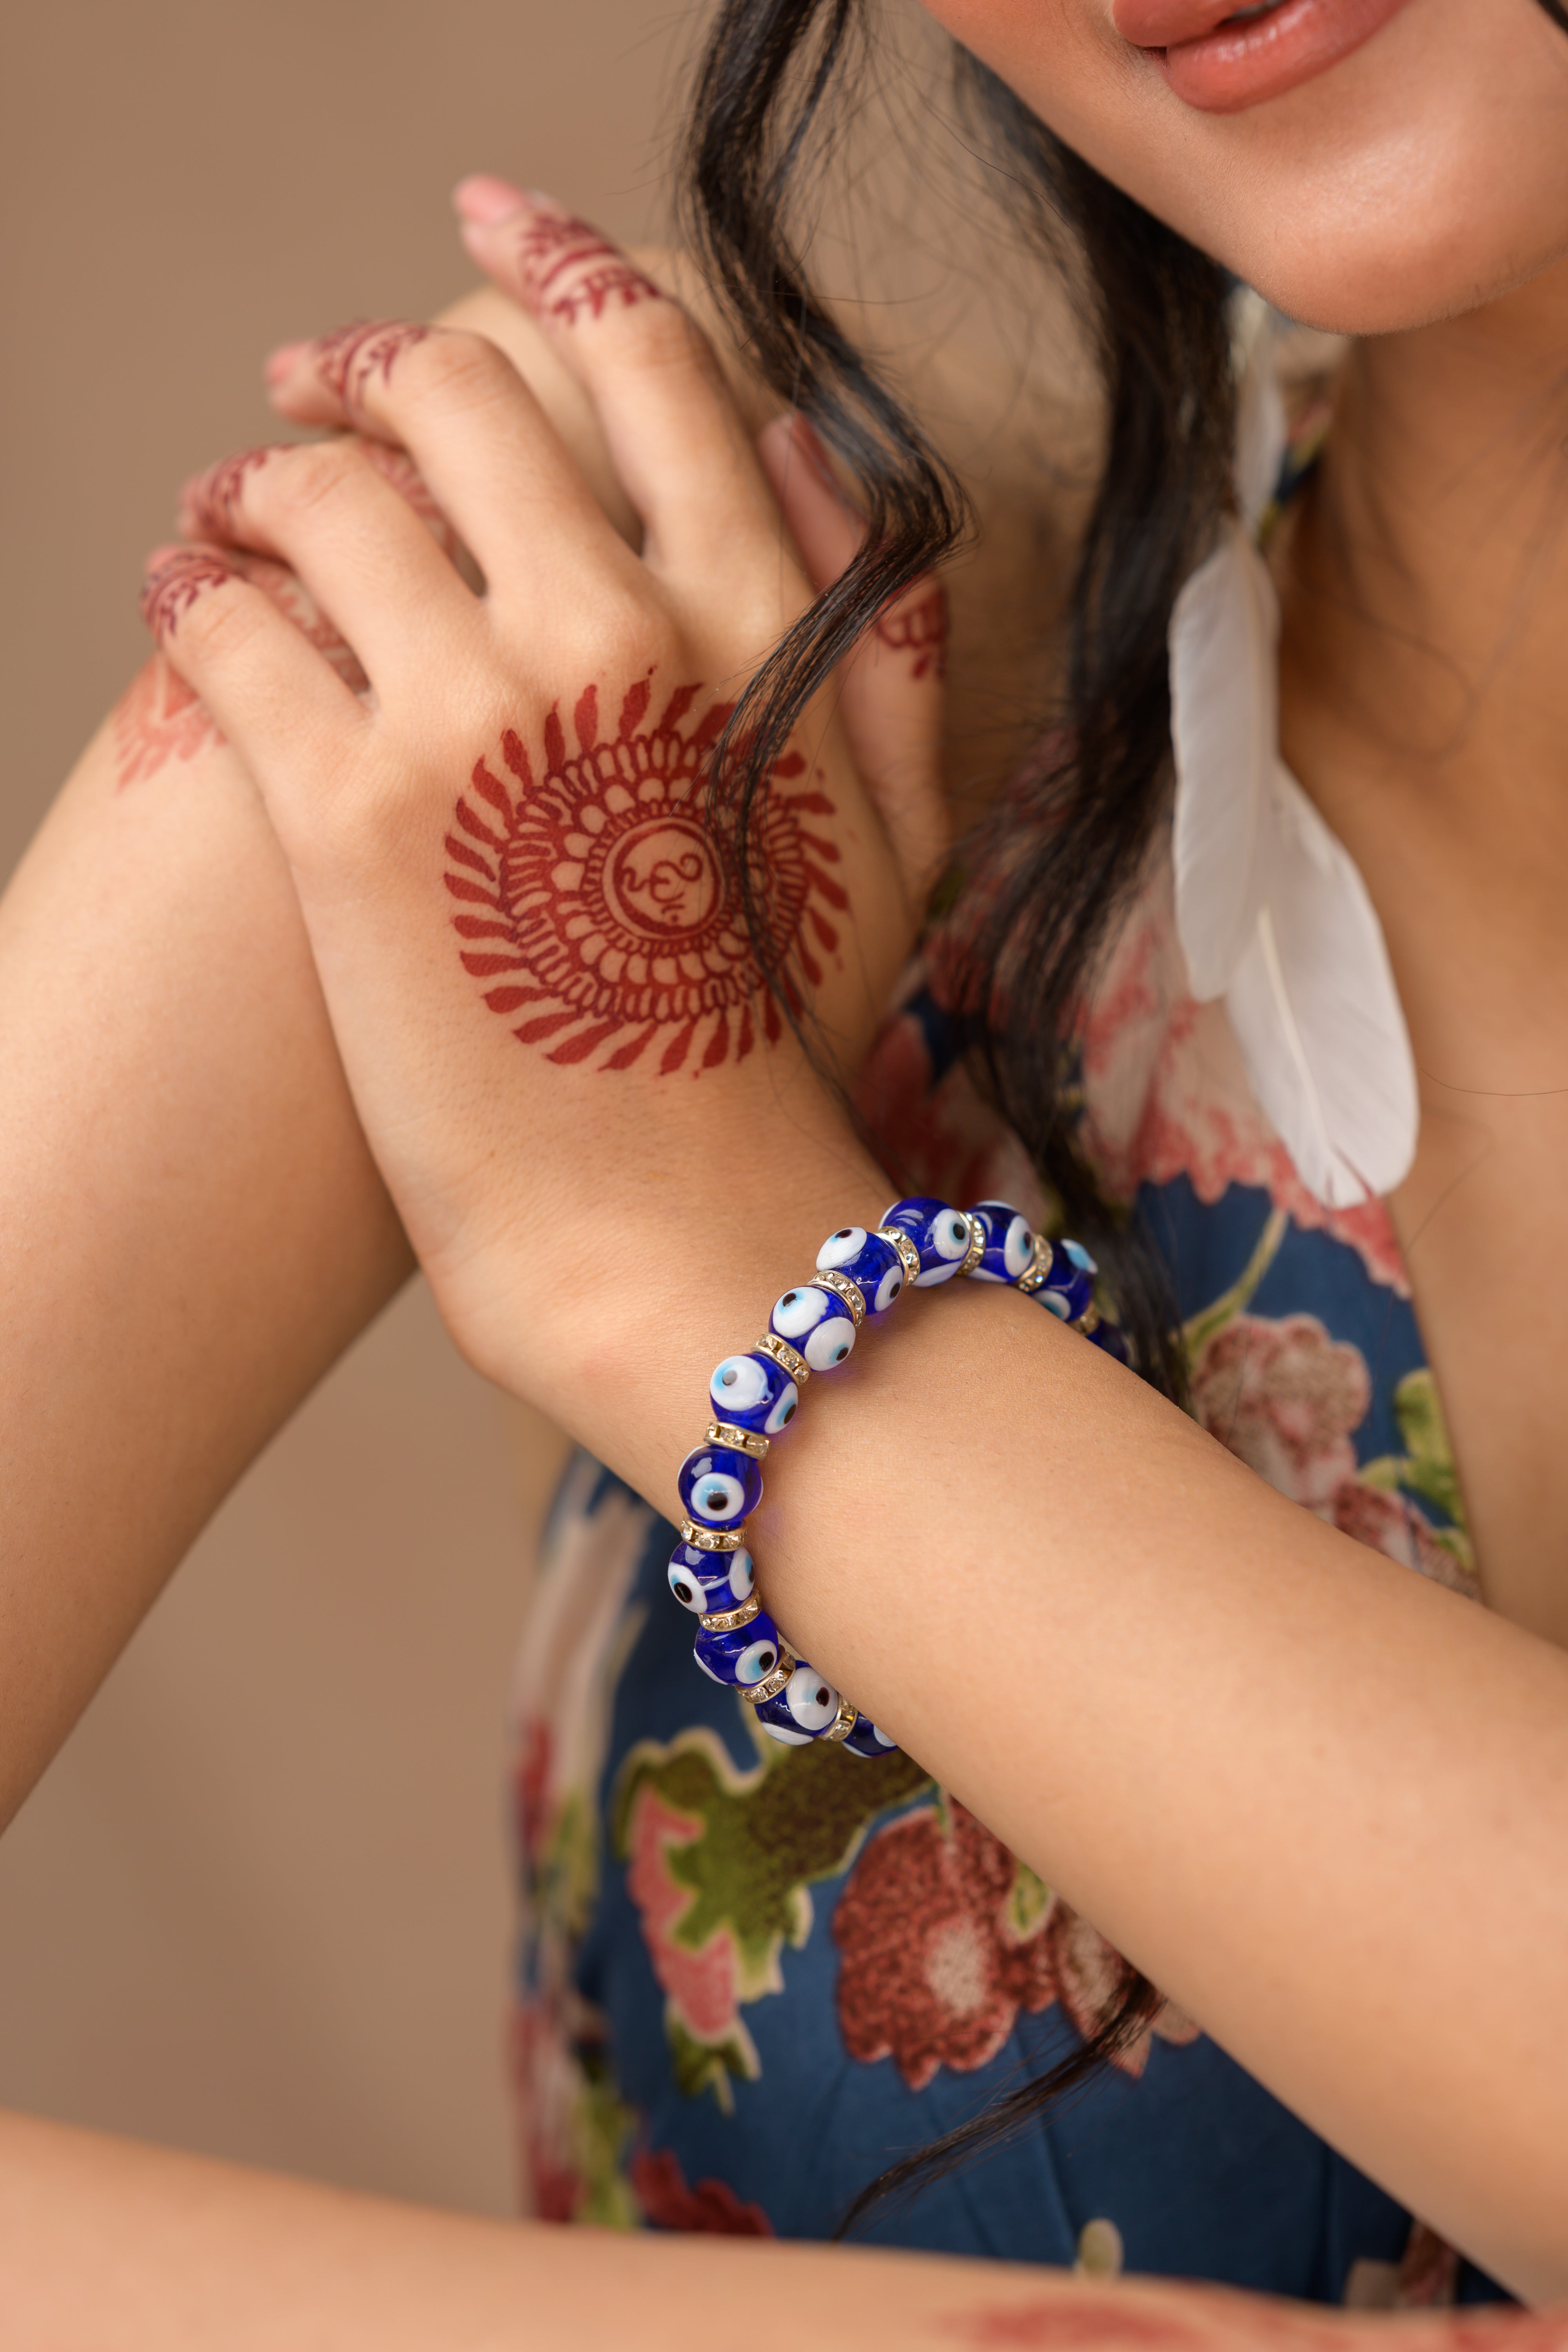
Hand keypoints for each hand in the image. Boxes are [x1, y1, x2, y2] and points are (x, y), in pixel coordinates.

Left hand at [139, 198, 939, 1417]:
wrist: (687, 1241)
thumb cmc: (786, 1062)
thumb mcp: (890, 846)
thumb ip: (871, 643)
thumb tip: (810, 457)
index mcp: (756, 628)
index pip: (649, 361)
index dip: (557, 269)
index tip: (492, 235)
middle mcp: (619, 635)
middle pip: (457, 391)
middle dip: (373, 366)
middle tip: (318, 389)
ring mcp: (478, 719)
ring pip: (319, 491)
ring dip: (256, 478)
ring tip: (226, 511)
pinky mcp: (348, 818)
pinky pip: (226, 625)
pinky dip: (188, 587)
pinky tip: (183, 598)